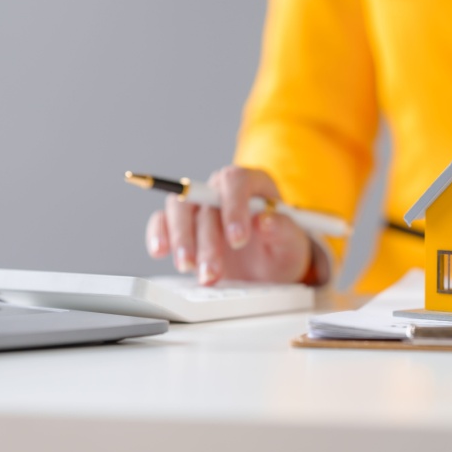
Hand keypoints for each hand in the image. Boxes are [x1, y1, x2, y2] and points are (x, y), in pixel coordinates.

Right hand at [144, 166, 311, 285]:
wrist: (270, 269)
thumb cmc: (282, 250)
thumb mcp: (292, 245)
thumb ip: (283, 230)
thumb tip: (266, 220)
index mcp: (254, 184)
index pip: (236, 180)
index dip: (234, 207)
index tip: (238, 240)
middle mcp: (223, 190)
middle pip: (204, 198)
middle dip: (207, 238)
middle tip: (212, 270)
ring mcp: (202, 207)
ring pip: (180, 209)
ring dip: (182, 239)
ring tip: (189, 268)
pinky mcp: (184, 225)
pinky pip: (163, 221)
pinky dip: (159, 234)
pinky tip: (161, 251)